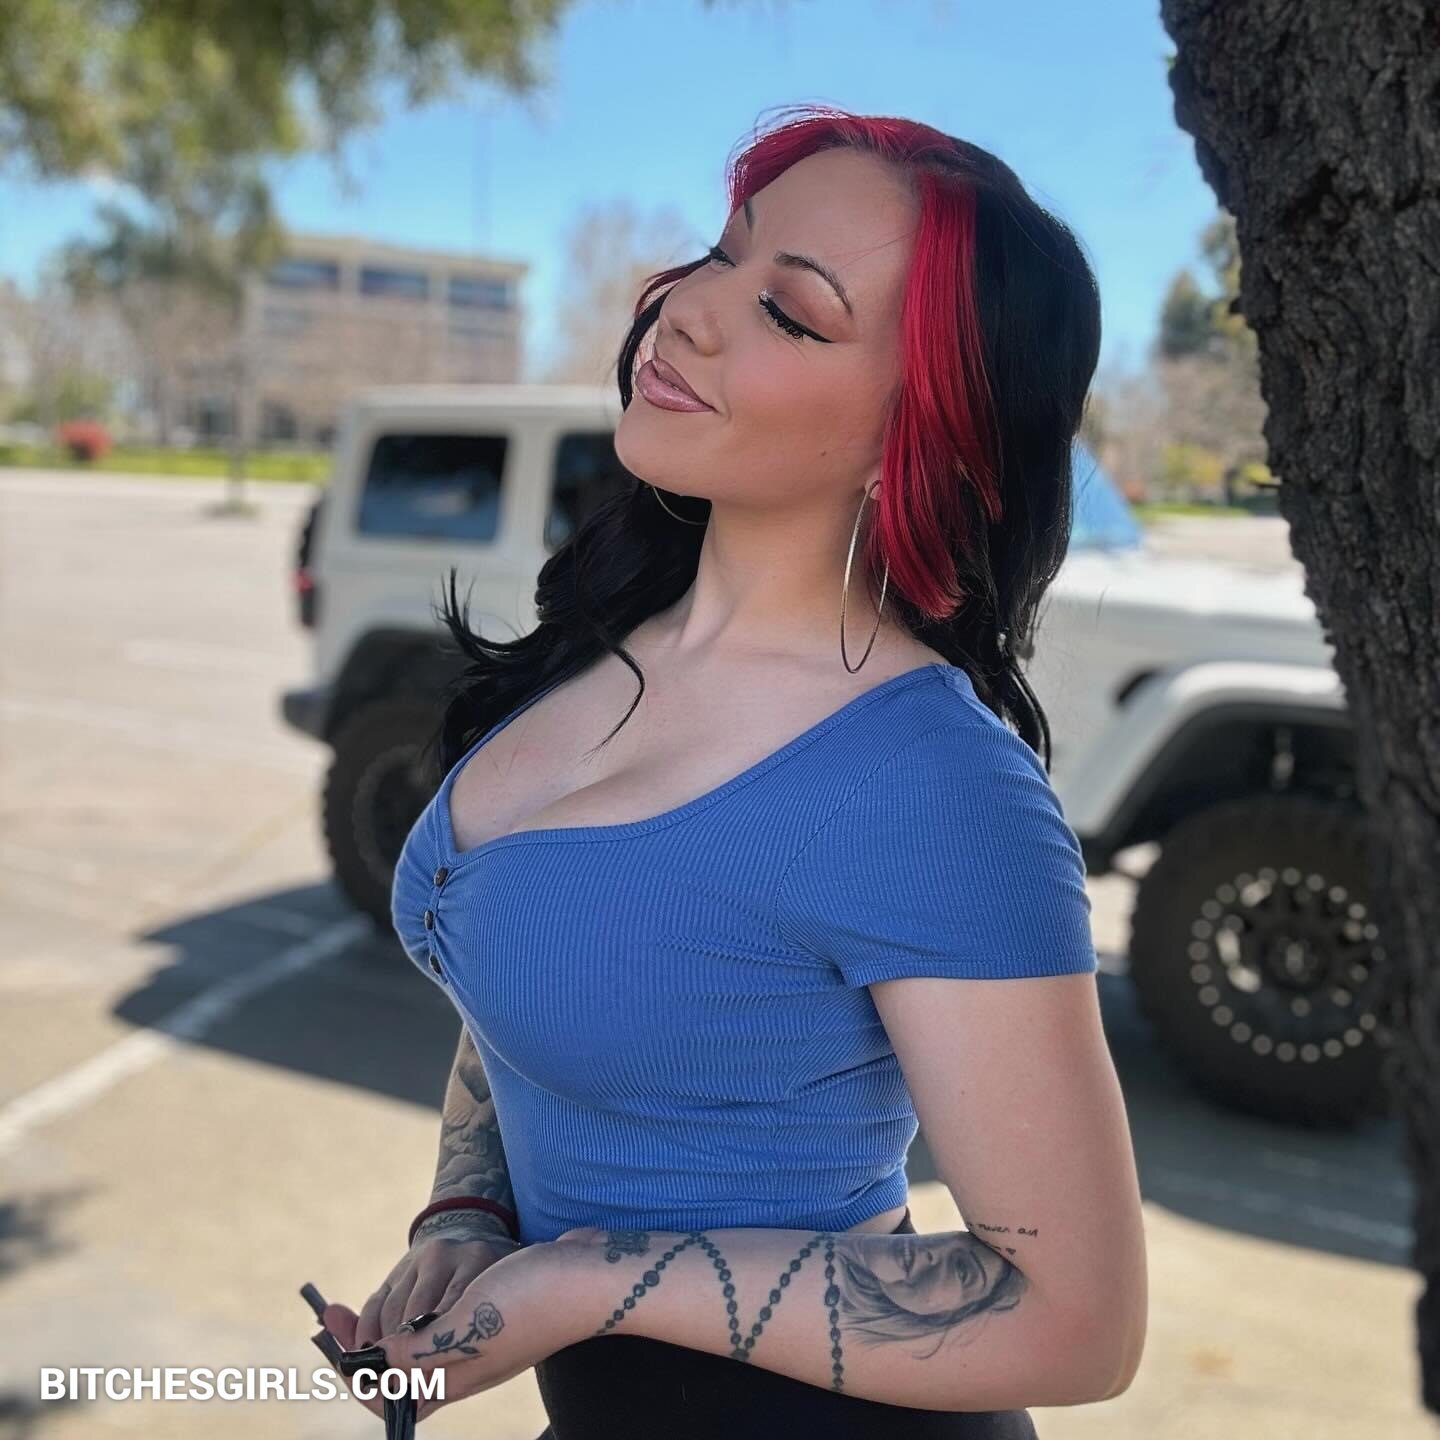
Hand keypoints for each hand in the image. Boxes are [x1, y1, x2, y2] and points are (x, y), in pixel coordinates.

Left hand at [323, 1239, 586, 1419]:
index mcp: (454, 1377)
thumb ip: (415, 1353)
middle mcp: (464, 1364)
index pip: (389, 1399)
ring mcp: (481, 1338)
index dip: (354, 1376)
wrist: (591, 1274)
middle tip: (333, 1312)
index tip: (331, 1341)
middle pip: (397, 1371)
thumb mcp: (464, 1327)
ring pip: (416, 1344)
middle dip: (360, 1347)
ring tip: (365, 1305)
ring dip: (386, 1327)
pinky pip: (441, 1318)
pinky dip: (418, 1309)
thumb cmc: (531, 1300)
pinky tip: (418, 1289)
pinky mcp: (495, 1310)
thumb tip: (376, 1366)